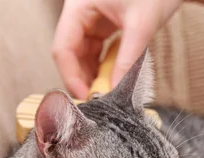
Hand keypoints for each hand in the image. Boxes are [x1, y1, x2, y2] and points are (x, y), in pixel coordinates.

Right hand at [53, 0, 182, 98]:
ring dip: (94, 75)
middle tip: (98, 101)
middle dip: (83, 78)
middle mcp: (81, 13)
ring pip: (84, 55)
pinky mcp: (105, 26)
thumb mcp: (141, 26)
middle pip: (71, 54)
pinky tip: (114, 81)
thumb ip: (128, 60)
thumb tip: (116, 90)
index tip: (86, 97)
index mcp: (78, 7)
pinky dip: (105, 67)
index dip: (71, 76)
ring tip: (107, 94)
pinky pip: (98, 51)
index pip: (63, 47)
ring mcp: (92, 20)